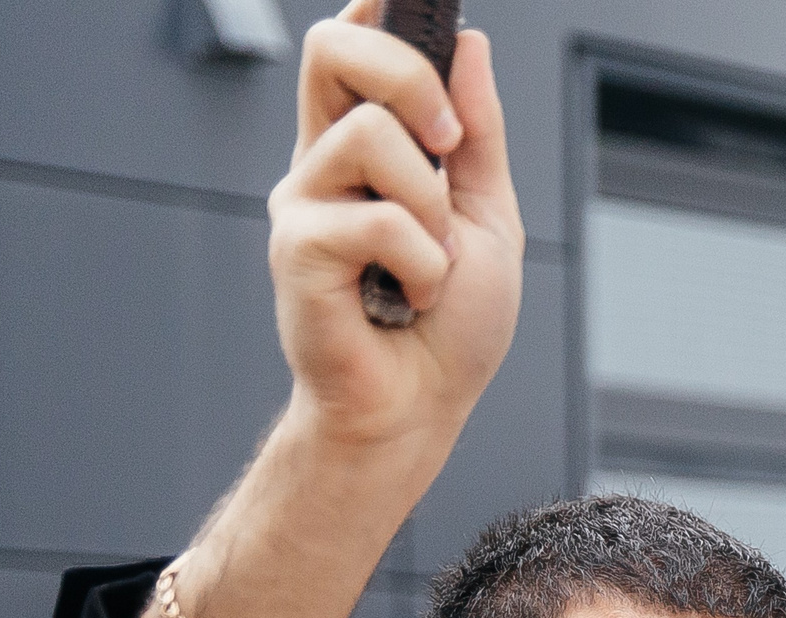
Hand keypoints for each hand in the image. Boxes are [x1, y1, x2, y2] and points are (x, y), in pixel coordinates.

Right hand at [271, 0, 523, 452]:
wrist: (420, 410)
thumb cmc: (450, 328)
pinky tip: (410, 301)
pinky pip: (378, 219)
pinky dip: (421, 266)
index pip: (353, 44)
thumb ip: (478, 134)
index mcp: (366, 145)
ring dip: (433, 208)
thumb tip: (469, 43)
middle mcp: (324, 162)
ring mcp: (304, 202)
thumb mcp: (489, 218)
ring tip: (432, 266)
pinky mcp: (296, 250)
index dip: (376, 13)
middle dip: (409, 76)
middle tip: (450, 146)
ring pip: (371, 135)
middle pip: (335, 47)